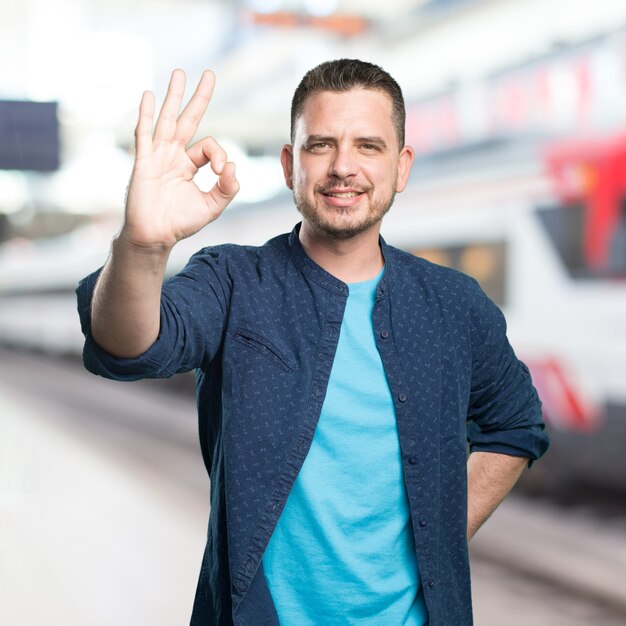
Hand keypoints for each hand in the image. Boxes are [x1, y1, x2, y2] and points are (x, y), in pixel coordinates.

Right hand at [122, 69, 238, 250]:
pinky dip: (147, 115)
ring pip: (167, 120)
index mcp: (189, 165)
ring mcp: (157, 156)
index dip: (220, 155)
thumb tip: (233, 166)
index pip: (209, 147)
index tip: (222, 172)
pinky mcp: (144, 162)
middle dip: (198, 98)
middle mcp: (173, 156)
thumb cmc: (180, 222)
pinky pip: (144, 134)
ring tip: (179, 73)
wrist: (155, 236)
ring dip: (173, 96)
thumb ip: (227, 188)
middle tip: (210, 74)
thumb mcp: (211, 206)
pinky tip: (149, 96)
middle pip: (188, 120)